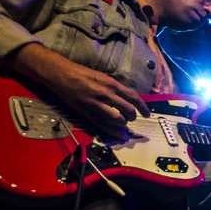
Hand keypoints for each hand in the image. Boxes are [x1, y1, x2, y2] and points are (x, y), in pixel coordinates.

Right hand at [6, 44, 147, 136]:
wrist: (63, 75)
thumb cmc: (83, 74)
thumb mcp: (103, 77)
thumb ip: (115, 88)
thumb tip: (127, 98)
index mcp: (112, 84)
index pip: (133, 97)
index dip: (142, 107)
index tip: (147, 114)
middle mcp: (107, 94)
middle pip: (128, 110)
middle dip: (132, 117)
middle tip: (131, 119)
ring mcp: (97, 104)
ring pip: (118, 119)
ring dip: (123, 124)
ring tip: (123, 124)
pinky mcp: (88, 112)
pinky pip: (104, 125)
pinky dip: (114, 132)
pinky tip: (120, 135)